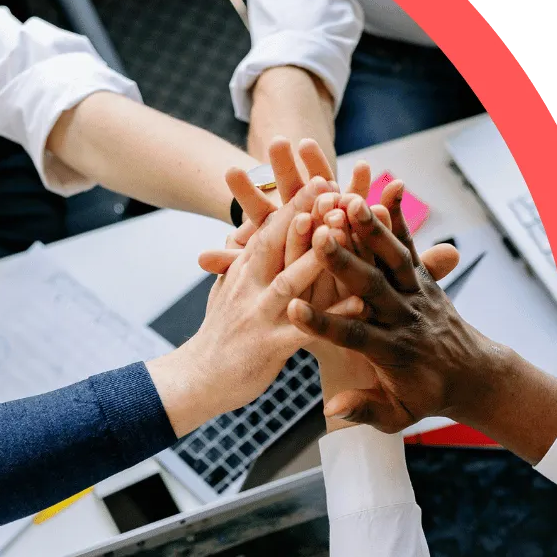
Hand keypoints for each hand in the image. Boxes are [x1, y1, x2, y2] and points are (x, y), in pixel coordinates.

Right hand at [146, 180, 330, 434]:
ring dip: (317, 254)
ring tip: (344, 230)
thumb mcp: (225, 290)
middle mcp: (249, 287)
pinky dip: (332, 316)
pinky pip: (305, 329)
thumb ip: (237, 262)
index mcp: (243, 272)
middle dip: (306, 214)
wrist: (196, 380)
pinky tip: (361, 305)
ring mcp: (258, 316)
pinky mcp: (268, 348)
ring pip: (290, 280)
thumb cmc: (219, 336)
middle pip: (277, 244)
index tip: (322, 177)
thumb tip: (243, 233)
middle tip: (334, 187)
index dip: (295, 203)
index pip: (268, 230)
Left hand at [214, 136, 365, 266]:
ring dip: (316, 165)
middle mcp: (301, 209)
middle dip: (282, 166)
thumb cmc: (285, 281)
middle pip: (289, 186)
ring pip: (322, 184)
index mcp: (274, 224)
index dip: (246, 190)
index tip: (229, 171)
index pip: (256, 205)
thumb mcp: (258, 273)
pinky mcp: (356, 214)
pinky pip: (359, 198)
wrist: (324, 290)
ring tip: (308, 145)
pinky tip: (364, 167)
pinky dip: (361, 184)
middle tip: (274, 143)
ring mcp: (329, 207)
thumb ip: (234, 263)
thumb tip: (199, 259)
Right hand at [285, 194, 556, 460]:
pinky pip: (410, 245)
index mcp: (392, 351)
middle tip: (321, 235)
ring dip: (372, 228)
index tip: (295, 309)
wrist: (475, 376)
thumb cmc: (426, 397)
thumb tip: (334, 410)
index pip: (353, 336)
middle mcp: (405, 317)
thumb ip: (365, 409)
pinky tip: (387, 189)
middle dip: (344, 261)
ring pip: (393, 258)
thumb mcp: (396, 416)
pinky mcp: (424, 278)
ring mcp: (418, 294)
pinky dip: (400, 218)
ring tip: (351, 200)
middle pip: (371, 287)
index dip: (323, 323)